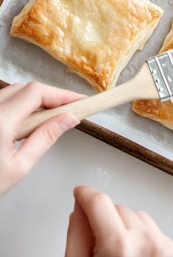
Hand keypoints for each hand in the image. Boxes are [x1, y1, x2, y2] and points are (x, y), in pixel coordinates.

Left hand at [0, 82, 81, 196]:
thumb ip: (46, 138)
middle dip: (50, 96)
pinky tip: (26, 121)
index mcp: (0, 121)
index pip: (38, 93)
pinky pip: (2, 101)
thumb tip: (68, 120)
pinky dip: (18, 104)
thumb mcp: (19, 167)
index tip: (80, 101)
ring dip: (34, 99)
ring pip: (13, 92)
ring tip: (50, 118)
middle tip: (68, 110)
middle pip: (27, 88)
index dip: (63, 94)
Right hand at [65, 186, 172, 256]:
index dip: (85, 194)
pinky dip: (138, 234)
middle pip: (117, 207)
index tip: (80, 193)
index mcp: (119, 248)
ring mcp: (163, 247)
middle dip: (104, 220)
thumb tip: (80, 208)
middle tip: (96, 245)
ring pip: (135, 214)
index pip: (99, 201)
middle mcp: (146, 243)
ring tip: (114, 254)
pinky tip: (130, 256)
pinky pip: (150, 227)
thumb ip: (77, 234)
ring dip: (123, 226)